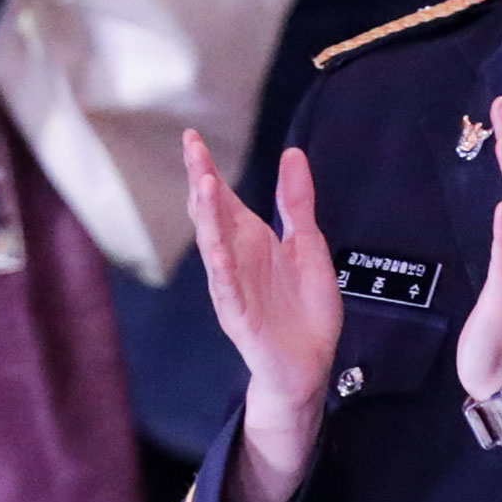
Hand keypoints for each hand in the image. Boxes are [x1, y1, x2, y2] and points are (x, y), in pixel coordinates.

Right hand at [186, 132, 341, 501]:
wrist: (310, 364)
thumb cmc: (305, 309)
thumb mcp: (308, 245)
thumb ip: (297, 202)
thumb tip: (292, 154)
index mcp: (251, 241)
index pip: (224, 198)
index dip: (207, 169)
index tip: (192, 138)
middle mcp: (236, 259)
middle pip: (212, 215)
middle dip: (201, 182)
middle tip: (191, 148)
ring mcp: (234, 287)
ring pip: (215, 247)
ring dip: (208, 218)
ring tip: (204, 185)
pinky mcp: (241, 317)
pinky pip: (228, 290)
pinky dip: (222, 269)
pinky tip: (217, 250)